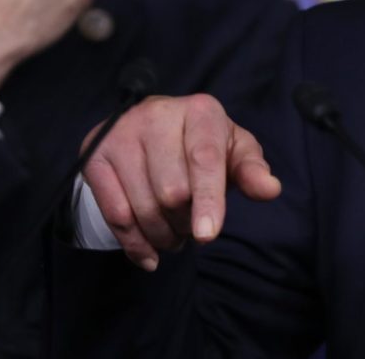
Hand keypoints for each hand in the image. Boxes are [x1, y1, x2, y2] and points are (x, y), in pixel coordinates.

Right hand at [81, 94, 281, 270]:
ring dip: (163, 235)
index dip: (208, 200)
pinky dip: (135, 244)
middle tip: (192, 225)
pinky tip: (150, 253)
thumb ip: (251, 170)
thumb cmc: (203, 143)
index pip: (204, 160)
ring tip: (174, 233)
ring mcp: (121, 133)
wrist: (154, 126)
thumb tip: (270, 189)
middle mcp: (156, 114)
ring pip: (142, 207)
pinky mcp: (95, 153)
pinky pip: (115, 214)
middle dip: (186, 222)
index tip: (207, 235)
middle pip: (171, 191)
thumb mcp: (233, 150)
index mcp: (199, 110)